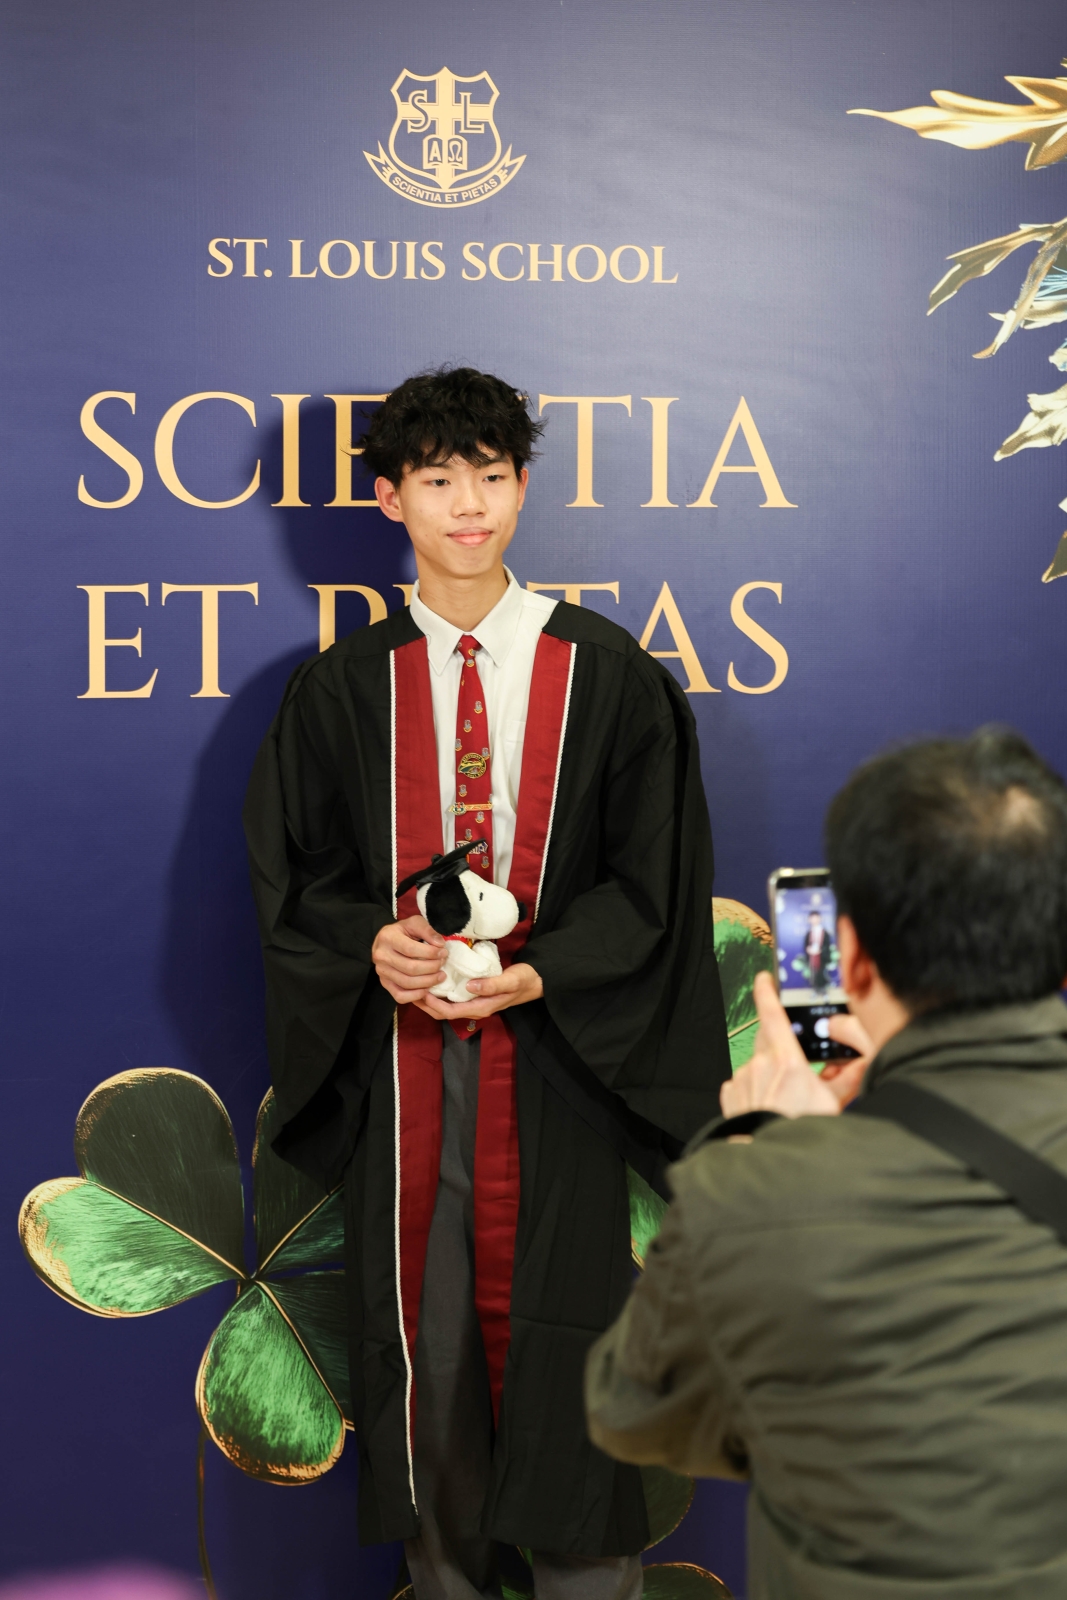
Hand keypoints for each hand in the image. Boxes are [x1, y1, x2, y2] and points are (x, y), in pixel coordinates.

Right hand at [371, 915, 446, 1004]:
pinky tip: (427, 990)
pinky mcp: (384, 984)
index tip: (443, 952)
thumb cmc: (402, 931)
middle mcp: (381, 956)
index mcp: (387, 938)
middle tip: (443, 964)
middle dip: (432, 968)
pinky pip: (400, 996)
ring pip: (407, 983)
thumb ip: (427, 930)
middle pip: (410, 968)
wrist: (385, 941)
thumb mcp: (414, 923)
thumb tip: (440, 944)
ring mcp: (381, 972)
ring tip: (440, 976)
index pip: (411, 949)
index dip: (430, 953)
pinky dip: (415, 996)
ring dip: (428, 982)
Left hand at [415, 961, 543, 1021]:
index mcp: (480, 1008)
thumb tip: (470, 986)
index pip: (449, 1011)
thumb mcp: (510, 981)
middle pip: (444, 1012)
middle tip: (411, 990)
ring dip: (431, 999)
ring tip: (417, 985)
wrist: (536, 981)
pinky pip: (453, 998)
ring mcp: (475, 1003)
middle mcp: (475, 1008)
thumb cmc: (524, 980)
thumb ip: (492, 985)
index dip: (433, 1004)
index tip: (421, 991)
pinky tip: (435, 981)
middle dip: (426, 1004)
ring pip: (447, 1006)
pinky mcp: (476, 996)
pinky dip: (441, 993)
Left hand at [720, 971, 867, 1119]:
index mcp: (787, 1061)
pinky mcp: (730, 1095)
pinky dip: (756, 1088)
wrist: (769, 1161)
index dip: (767, 992)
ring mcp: (742, 1079)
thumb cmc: (801, 1133)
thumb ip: (848, 1079)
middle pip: (767, 1037)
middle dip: (781, 1042)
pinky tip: (768, 1105)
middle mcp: (760, 1065)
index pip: (772, 1014)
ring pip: (758, 1063)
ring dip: (770, 1072)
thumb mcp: (834, 1106)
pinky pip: (744, 1082)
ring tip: (785, 1097)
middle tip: (795, 1062)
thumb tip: (861, 1063)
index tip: (765, 978)